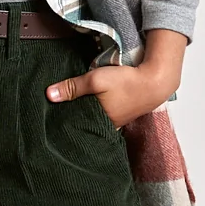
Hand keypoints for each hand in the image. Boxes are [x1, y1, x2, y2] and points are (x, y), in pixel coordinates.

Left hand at [46, 28, 186, 128]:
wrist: (155, 81)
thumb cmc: (127, 81)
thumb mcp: (96, 79)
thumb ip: (73, 87)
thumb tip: (49, 95)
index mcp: (100, 122)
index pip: (76, 125)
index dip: (64, 121)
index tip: (50, 118)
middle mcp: (108, 126)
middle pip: (85, 124)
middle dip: (73, 119)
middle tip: (56, 114)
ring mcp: (117, 121)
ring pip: (94, 120)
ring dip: (85, 113)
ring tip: (70, 107)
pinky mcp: (122, 114)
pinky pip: (104, 115)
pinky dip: (96, 110)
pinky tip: (90, 104)